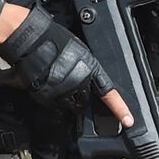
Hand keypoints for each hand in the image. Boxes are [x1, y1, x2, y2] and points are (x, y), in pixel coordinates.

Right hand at [0, 6, 128, 123]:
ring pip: (67, 104)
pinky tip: (42, 82)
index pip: (109, 93)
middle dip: (78, 96)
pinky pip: (51, 103)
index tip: (128, 121)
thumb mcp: (78, 50)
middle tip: (67, 82)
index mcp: (90, 69)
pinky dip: (48, 96)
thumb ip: (84, 66)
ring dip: (62, 97)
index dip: (120, 109)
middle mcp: (79, 83)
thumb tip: (85, 75)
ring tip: (52, 79)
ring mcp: (63, 91)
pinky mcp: (46, 96)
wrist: (30, 39)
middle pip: (84, 100)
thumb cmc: (51, 38)